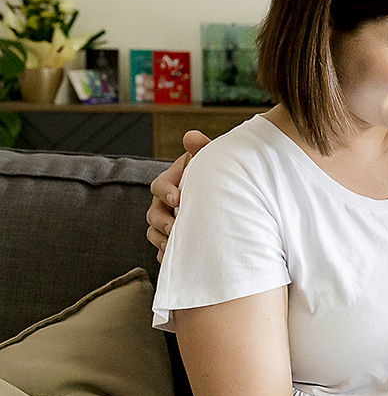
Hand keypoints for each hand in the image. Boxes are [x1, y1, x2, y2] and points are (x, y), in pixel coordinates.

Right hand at [145, 130, 210, 261]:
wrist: (227, 194)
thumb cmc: (216, 173)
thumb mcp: (210, 159)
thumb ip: (201, 148)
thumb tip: (191, 137)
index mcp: (172, 181)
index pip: (159, 186)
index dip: (165, 192)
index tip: (178, 199)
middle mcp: (166, 202)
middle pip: (153, 213)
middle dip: (162, 222)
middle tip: (175, 228)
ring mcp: (168, 220)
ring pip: (154, 232)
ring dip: (161, 240)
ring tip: (172, 247)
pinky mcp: (175, 237)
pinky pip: (163, 250)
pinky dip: (167, 255)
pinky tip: (176, 258)